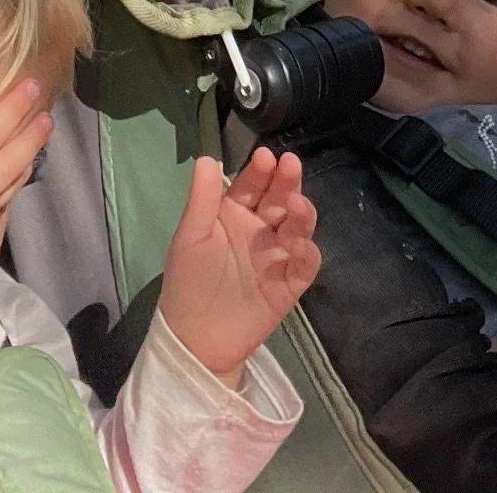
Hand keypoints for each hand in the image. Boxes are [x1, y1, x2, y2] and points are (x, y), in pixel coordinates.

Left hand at [157, 149, 319, 386]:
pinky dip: (308, 255)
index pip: (252, 185)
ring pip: (298, 227)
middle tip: (290, 165)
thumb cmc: (188, 281)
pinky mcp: (288, 286)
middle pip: (280, 199)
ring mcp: (277, 257)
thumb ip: (202, 199)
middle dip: (287, 182)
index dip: (260, 171)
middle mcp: (260, 230)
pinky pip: (304, 266)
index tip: (265, 156)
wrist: (194, 340)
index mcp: (234, 214)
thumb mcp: (190, 237)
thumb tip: (206, 157)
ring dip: (302, 213)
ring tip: (296, 204)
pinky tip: (301, 246)